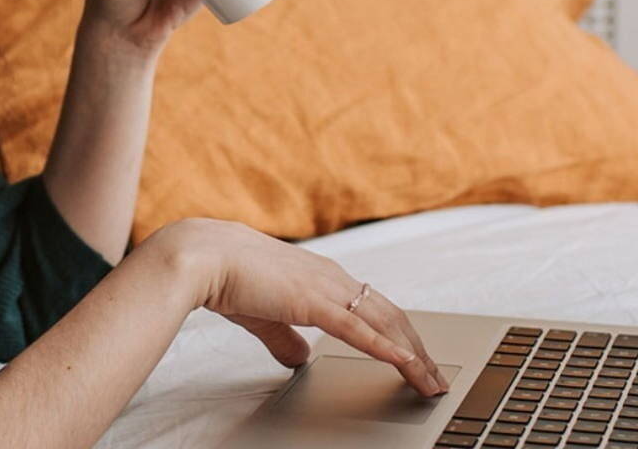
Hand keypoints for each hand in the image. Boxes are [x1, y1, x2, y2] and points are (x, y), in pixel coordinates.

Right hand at [141, 217, 447, 395]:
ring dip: (412, 355)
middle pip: (391, 316)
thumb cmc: (227, 277)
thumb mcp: (264, 314)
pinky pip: (359, 330)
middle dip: (417, 350)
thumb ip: (286, 337)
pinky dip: (386, 349)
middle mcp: (333, 277)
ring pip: (385, 323)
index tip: (414, 359)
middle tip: (434, 378)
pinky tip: (405, 365)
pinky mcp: (314, 301)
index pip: (373, 307)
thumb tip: (300, 358)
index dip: (398, 335)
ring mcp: (327, 287)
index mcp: (322, 276)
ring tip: (429, 381)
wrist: (203, 257)